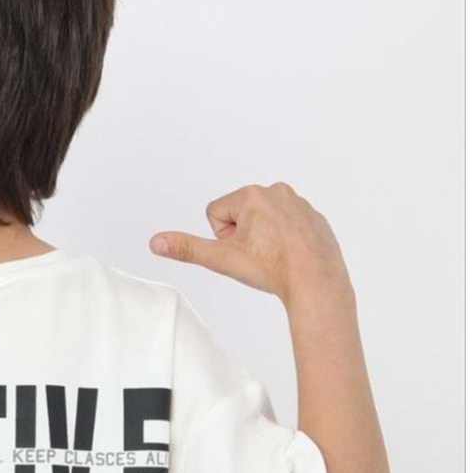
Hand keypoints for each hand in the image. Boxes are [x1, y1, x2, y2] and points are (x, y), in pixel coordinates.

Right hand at [149, 182, 348, 306]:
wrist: (315, 281)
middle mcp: (275, 191)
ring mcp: (297, 203)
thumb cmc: (273, 268)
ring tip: (276, 256)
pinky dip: (286, 241)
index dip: (222, 238)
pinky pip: (288, 226)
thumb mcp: (222, 259)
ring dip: (264, 238)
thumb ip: (187, 248)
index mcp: (250, 195)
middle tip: (259, 256)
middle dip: (243, 236)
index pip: (215, 213)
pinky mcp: (314, 217)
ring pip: (264, 221)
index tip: (241, 250)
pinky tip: (291, 256)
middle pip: (240, 215)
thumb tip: (157, 241)